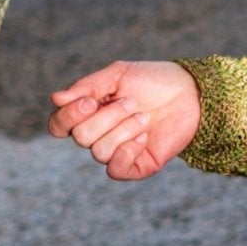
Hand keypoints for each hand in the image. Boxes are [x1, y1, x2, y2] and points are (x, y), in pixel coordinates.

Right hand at [47, 60, 200, 179]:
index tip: (90, 100)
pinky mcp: (135, 167)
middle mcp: (98, 135)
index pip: (59, 125)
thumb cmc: (153, 81)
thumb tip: (56, 98)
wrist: (190, 93)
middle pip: (81, 137)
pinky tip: (144, 137)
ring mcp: (116, 152)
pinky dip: (127, 151)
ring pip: (99, 151)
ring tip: (144, 117)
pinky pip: (114, 170)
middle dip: (107, 117)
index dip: (68, 116)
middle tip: (131, 102)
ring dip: (123, 129)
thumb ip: (87, 86)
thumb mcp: (118, 75)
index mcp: (89, 113)